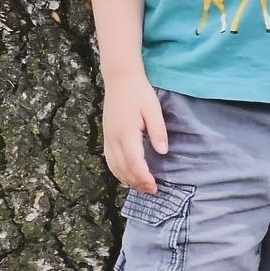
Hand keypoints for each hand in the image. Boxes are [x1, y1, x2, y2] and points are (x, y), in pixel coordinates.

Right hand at [102, 72, 167, 192]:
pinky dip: (117, 171)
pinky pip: (109, 160)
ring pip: (114, 166)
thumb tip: (163, 151)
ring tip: (141, 187)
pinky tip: (126, 176)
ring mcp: (108, 138)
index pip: (134, 162)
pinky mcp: (106, 136)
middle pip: (123, 168)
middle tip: (151, 191)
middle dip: (137, 182)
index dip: (144, 177)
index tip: (154, 187)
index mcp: (127, 133)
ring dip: (127, 179)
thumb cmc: (140, 93)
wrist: (120, 79)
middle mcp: (114, 138)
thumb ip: (158, 131)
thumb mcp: (153, 109)